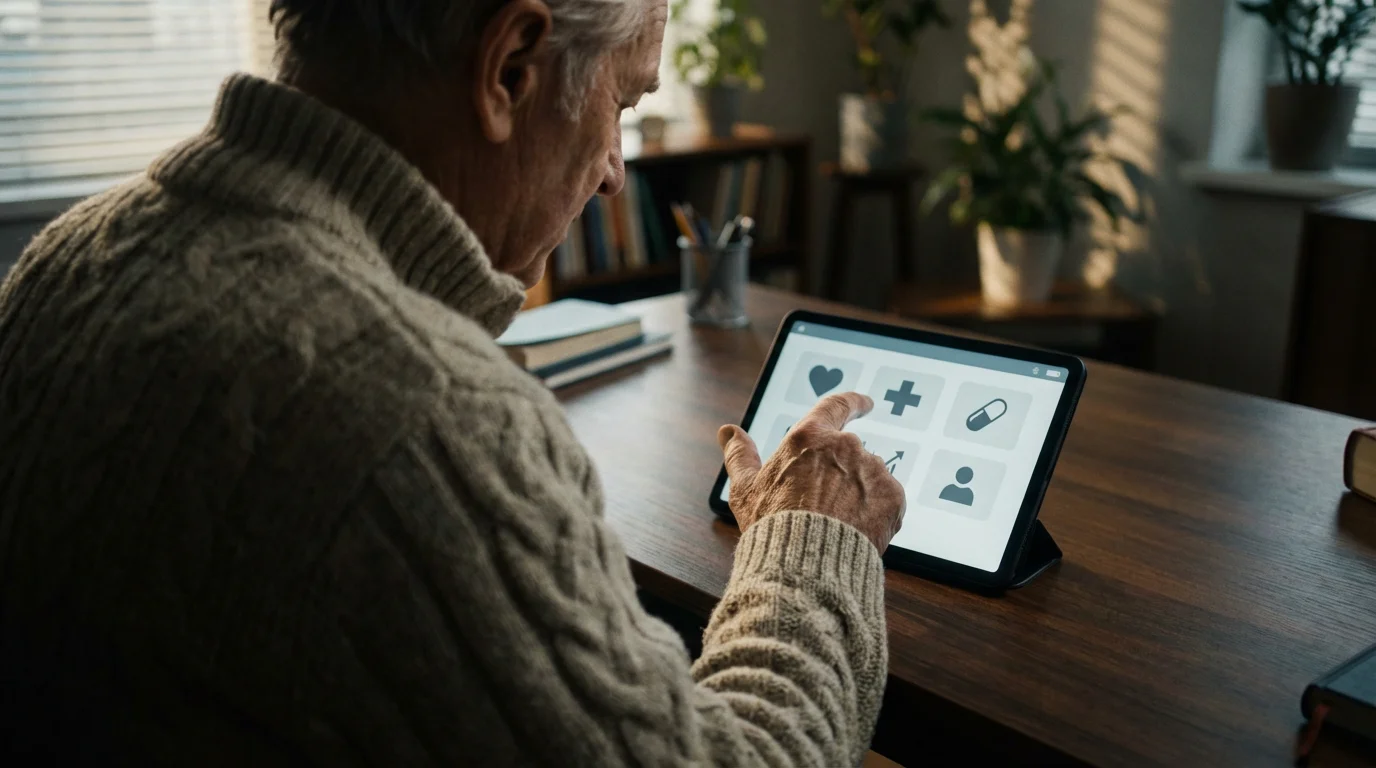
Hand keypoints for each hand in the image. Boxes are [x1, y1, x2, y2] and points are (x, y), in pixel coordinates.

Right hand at [717, 392, 906, 553]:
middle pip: (849, 452)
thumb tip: (727, 431)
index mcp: (809, 438)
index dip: (853, 402)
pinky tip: (856, 529)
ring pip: (869, 477)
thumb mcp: (746, 489)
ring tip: (837, 523)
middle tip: (825, 504)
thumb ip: (739, 454)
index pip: (837, 405)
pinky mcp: (892, 496)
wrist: (809, 566)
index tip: (866, 403)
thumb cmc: (774, 526)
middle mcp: (844, 446)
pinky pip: (887, 500)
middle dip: (841, 473)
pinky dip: (875, 512)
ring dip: (858, 492)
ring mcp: (872, 470)